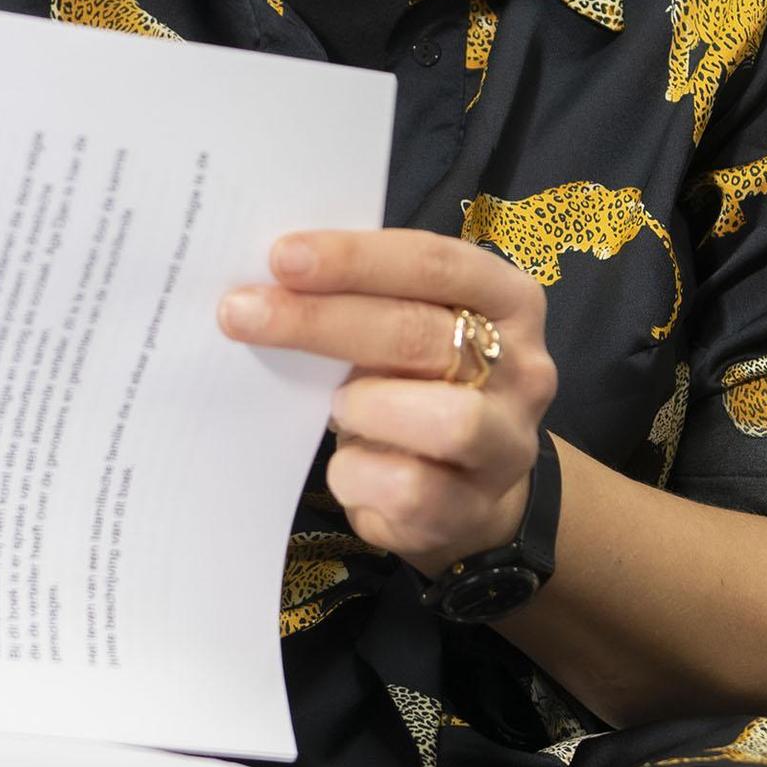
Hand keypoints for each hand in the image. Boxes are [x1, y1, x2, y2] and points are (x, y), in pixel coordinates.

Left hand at [216, 228, 558, 574]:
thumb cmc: (419, 388)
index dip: (355, 258)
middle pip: (419, 334)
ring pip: (442, 420)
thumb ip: (363, 300)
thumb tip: (269, 281)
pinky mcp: (474, 509)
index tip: (281, 257)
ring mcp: (506, 443)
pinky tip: (348, 466)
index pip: (435, 264)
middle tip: (243, 314)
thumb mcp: (407, 330)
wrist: (468, 494)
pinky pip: (408, 489)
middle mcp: (523, 368)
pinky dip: (358, 475)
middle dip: (321, 321)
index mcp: (507, 301)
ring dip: (365, 407)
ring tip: (336, 408)